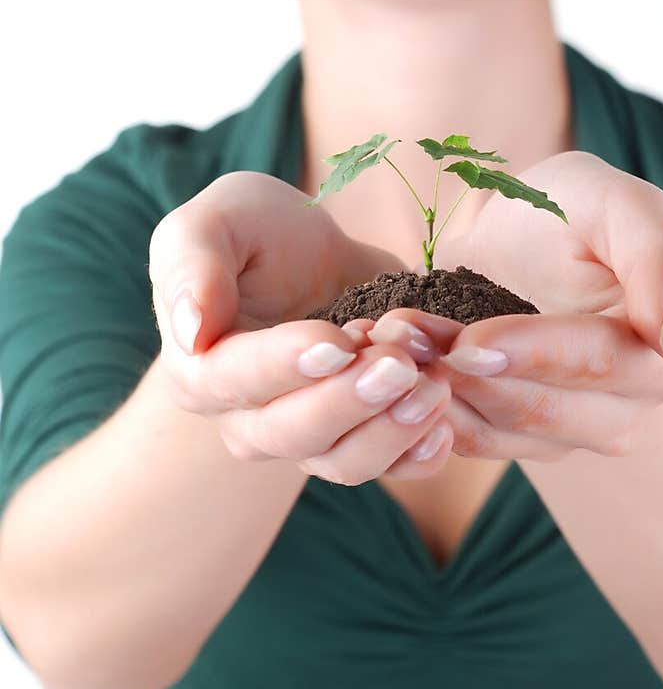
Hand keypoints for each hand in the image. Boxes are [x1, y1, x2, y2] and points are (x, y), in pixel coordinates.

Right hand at [147, 172, 455, 479]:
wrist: (308, 252)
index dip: (288, 365)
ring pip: (345, 461)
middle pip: (295, 432)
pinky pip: (389, 467)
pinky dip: (419, 454)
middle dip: (352, 401)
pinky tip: (446, 424)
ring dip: (393, 431)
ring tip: (434, 386)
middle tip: (402, 364)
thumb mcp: (215, 221)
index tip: (337, 341)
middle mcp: (246, 418)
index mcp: (199, 368)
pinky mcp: (357, 436)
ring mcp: (305, 436)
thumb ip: (192, 265)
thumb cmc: (251, 231)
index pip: (238, 379)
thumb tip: (190, 329)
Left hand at [362, 151, 662, 461]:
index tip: (468, 341)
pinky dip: (421, 407)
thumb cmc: (574, 208)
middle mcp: (627, 410)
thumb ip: (660, 256)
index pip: (604, 366)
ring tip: (388, 335)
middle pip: (545, 410)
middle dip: (466, 372)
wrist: (516, 234)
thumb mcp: (618, 203)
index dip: (535, 354)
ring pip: (499, 428)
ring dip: (433, 387)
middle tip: (399, 330)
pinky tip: (387, 362)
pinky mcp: (516, 441)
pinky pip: (467, 440)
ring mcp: (571, 434)